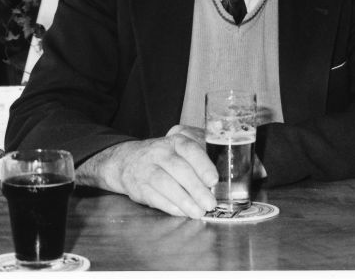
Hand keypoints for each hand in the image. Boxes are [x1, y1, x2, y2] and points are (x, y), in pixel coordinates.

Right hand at [76, 126, 217, 218]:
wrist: (128, 160)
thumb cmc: (165, 157)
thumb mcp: (181, 149)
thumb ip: (201, 158)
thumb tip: (227, 177)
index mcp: (176, 141)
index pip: (190, 149)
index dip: (202, 164)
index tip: (213, 180)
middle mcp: (160, 152)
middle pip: (179, 169)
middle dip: (196, 188)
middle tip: (211, 203)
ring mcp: (147, 168)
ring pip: (165, 184)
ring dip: (184, 200)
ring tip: (199, 212)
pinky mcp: (138, 186)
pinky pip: (155, 197)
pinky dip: (171, 207)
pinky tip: (183, 212)